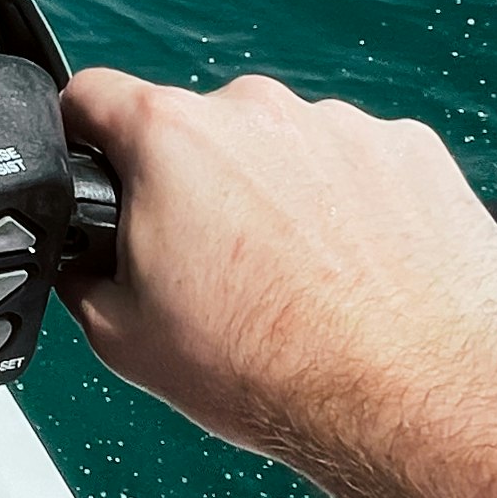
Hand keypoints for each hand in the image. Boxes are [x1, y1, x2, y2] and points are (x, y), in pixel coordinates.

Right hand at [55, 67, 496, 475]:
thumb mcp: (124, 338)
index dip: (82, 133)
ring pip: (286, 149)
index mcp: (172, 138)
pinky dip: (354, 208)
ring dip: (282, 195)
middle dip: (199, 184)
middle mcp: (258, 111)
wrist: (409, 403)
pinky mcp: (413, 152)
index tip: (98, 162)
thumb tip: (84, 260)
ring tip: (301, 280)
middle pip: (201, 129)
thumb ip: (85, 275)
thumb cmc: (274, 372)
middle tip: (216, 265)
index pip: (92, 95)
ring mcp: (344, 126)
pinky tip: (357, 272)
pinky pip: (362, 166)